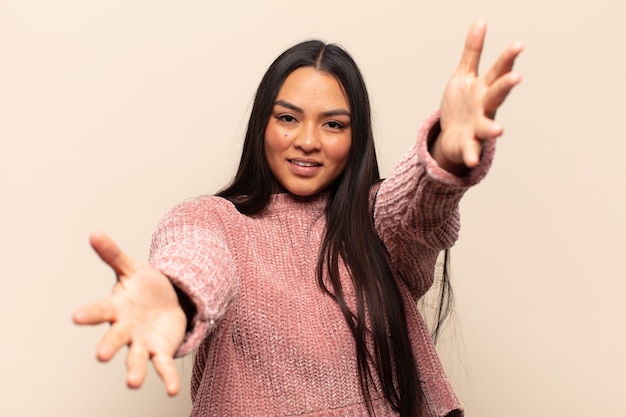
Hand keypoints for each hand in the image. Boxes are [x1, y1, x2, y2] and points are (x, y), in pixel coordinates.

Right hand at [73, 232, 186, 394]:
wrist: (167, 301)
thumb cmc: (145, 286)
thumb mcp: (132, 268)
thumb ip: (113, 254)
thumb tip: (94, 233)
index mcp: (116, 308)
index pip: (100, 310)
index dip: (89, 313)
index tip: (76, 316)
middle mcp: (125, 329)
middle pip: (115, 338)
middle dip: (108, 346)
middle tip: (101, 355)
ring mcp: (141, 343)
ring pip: (135, 358)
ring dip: (134, 371)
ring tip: (132, 383)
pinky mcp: (159, 351)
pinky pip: (162, 366)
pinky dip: (167, 379)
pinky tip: (173, 391)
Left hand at [433, 20, 523, 173]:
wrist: (451, 136)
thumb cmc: (461, 105)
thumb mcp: (464, 75)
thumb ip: (473, 51)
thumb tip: (480, 21)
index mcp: (485, 88)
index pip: (499, 70)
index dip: (508, 58)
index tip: (518, 44)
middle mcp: (485, 106)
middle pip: (497, 94)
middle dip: (506, 86)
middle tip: (516, 76)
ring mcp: (478, 126)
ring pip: (487, 126)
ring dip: (493, 128)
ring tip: (499, 130)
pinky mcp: (468, 144)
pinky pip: (470, 150)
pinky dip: (471, 155)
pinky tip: (470, 160)